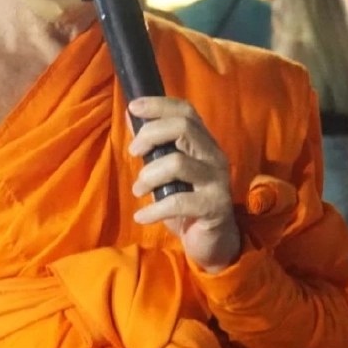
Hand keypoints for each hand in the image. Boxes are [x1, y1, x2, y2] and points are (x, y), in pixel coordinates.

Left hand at [127, 97, 241, 273]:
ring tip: (138, 189)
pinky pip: (179, 201)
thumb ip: (152, 146)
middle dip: (151, 135)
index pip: (186, 112)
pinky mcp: (215, 206)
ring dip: (149, 175)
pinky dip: (154, 209)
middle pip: (184, 128)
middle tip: (133, 152)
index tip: (133, 107)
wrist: (212, 242)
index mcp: (204, 143)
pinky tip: (141, 216)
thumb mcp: (165, 172)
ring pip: (179, 163)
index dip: (159, 105)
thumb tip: (129, 118)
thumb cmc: (186, 203)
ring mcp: (218, 180)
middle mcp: (215, 156)